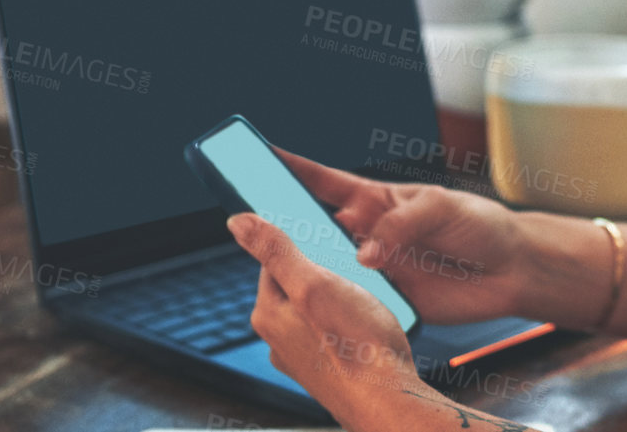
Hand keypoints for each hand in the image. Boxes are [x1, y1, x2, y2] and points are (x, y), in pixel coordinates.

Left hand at [227, 213, 419, 427]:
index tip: (327, 244)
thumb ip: (277, 251)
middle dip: (324, 274)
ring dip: (339, 298)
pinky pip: (333, 332)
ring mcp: (301, 357)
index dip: (303, 245)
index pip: (273, 260)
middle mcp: (278, 338)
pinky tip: (367, 327)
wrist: (388, 402)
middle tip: (353, 275)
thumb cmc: (356, 345)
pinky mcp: (325, 370)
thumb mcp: (315, 284)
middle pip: (297, 284)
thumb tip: (238, 222)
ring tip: (365, 302)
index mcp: (268, 314)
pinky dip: (348, 323)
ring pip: (317, 308)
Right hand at [277, 150, 531, 324]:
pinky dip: (338, 307)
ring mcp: (375, 270)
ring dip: (307, 271)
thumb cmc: (480, 225)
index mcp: (376, 201)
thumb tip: (365, 255)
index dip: (290, 168)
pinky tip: (325, 309)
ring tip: (279, 270)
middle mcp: (368, 234)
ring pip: (327, 271)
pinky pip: (354, 305)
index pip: (324, 182)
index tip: (256, 155)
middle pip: (313, 229)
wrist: (512, 271)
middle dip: (281, 224)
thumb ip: (401, 225)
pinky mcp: (387, 302)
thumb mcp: (442, 208)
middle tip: (250, 222)